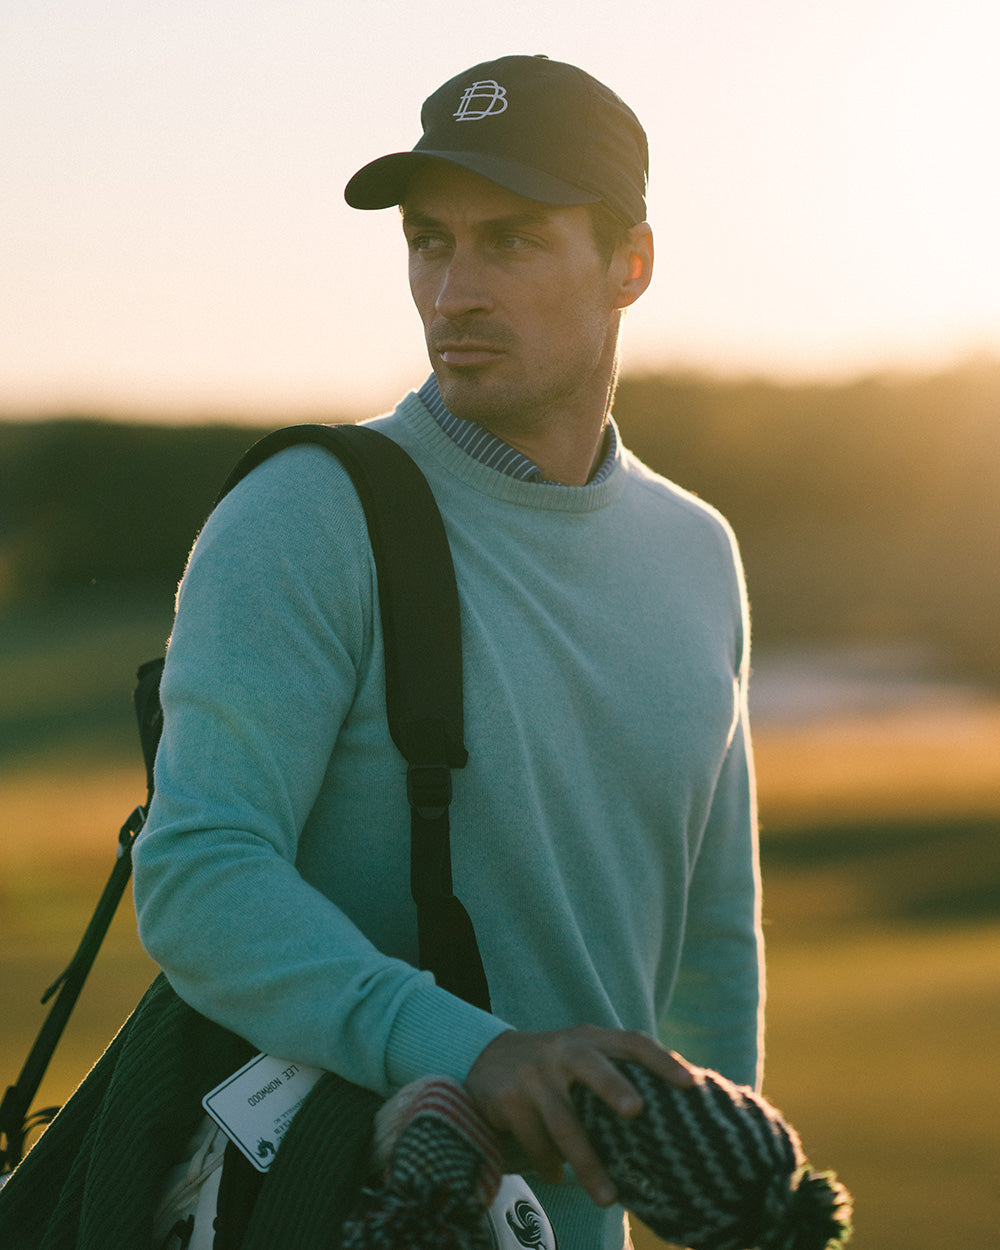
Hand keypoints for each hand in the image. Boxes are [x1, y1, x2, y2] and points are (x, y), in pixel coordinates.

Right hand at [464, 1024, 693, 1206]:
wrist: (489, 1061)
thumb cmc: (557, 1069)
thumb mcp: (584, 1058)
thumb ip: (619, 1072)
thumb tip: (683, 1108)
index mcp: (590, 1040)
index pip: (631, 1042)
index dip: (661, 1060)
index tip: (691, 1083)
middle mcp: (562, 1050)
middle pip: (590, 1066)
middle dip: (612, 1086)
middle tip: (636, 1111)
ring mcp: (533, 1074)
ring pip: (563, 1122)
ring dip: (587, 1163)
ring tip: (609, 1199)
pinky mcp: (508, 1099)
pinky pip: (534, 1141)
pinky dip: (549, 1164)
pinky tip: (556, 1175)